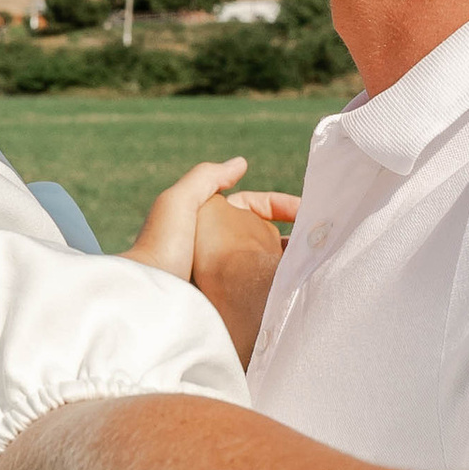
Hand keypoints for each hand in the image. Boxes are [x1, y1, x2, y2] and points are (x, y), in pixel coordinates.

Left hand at [126, 157, 297, 364]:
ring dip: (292, 266)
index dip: (282, 207)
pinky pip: (262, 295)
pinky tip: (299, 290)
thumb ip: (206, 178)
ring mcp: (226, 280)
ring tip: (317, 267)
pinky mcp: (230, 306)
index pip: (255, 207)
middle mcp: (218, 250)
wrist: (146, 299)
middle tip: (322, 243)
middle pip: (266, 239)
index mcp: (208, 223)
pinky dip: (281, 292)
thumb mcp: (177, 202)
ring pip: (268, 268)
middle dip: (294, 239)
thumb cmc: (160, 248)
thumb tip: (241, 164)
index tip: (309, 213)